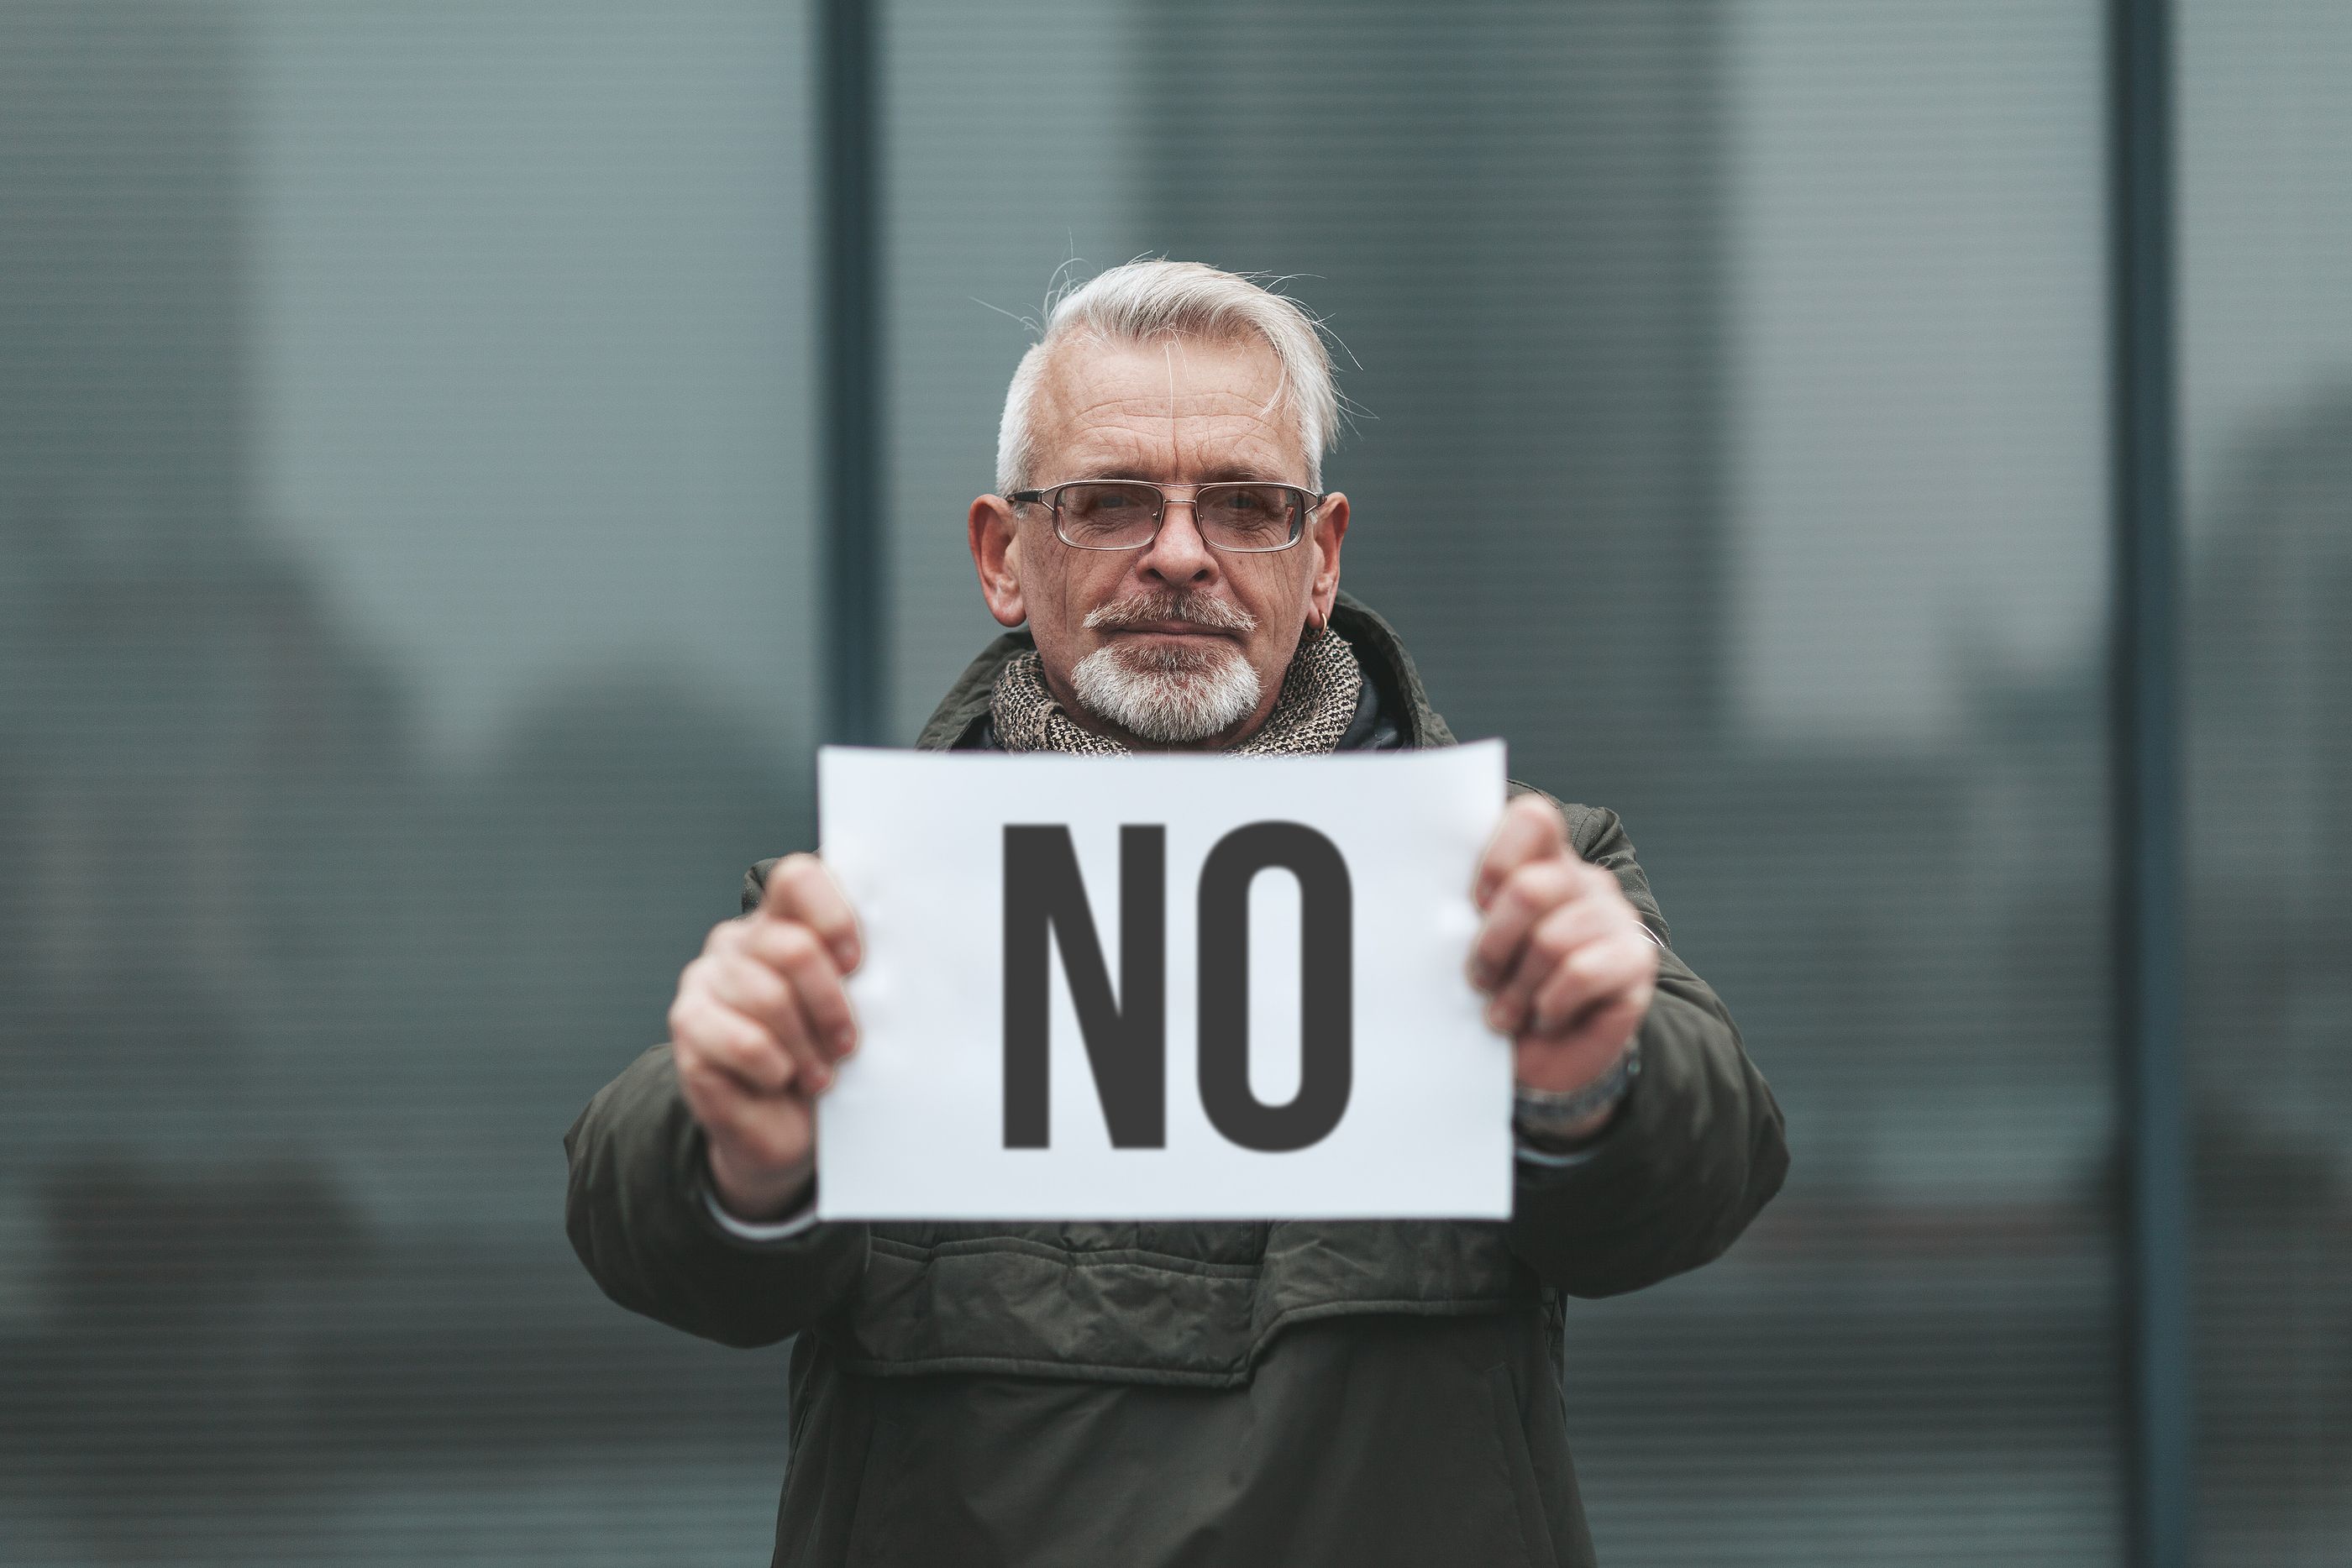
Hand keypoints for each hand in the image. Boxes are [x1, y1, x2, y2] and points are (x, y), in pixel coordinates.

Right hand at [668, 853, 862, 1220]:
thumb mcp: (855, 1011)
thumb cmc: (828, 1059)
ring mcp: (705, 980)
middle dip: (831, 1003)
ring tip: (821, 1075)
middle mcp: (737, 942)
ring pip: (770, 998)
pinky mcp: (687, 1026)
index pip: (797, 880)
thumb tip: (896, 964)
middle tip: (848, 1044)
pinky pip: (744, 1043)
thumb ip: (862, 975)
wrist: (785, 1129)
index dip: (833, 917)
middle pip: (792, 947)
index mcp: (782, 921)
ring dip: (807, 1046)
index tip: (857, 964)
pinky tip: (782, 1080)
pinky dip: (776, 1069)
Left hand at [1467, 795, 1658, 1132]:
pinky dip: (1550, 1004)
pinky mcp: (1637, 959)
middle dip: (1493, 944)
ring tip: (1505, 1013)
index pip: (1534, 820)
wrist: (1544, 1060)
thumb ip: (1466, 916)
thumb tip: (1434, 908)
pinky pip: (1581, 972)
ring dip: (1518, 988)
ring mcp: (1615, 917)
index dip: (1497, 859)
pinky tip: (1544, 1018)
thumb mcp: (1474, 950)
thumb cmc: (1500, 995)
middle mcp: (1583, 882)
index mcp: (1542, 863)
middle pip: (1531, 888)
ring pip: (1552, 939)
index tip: (1474, 903)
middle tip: (1479, 979)